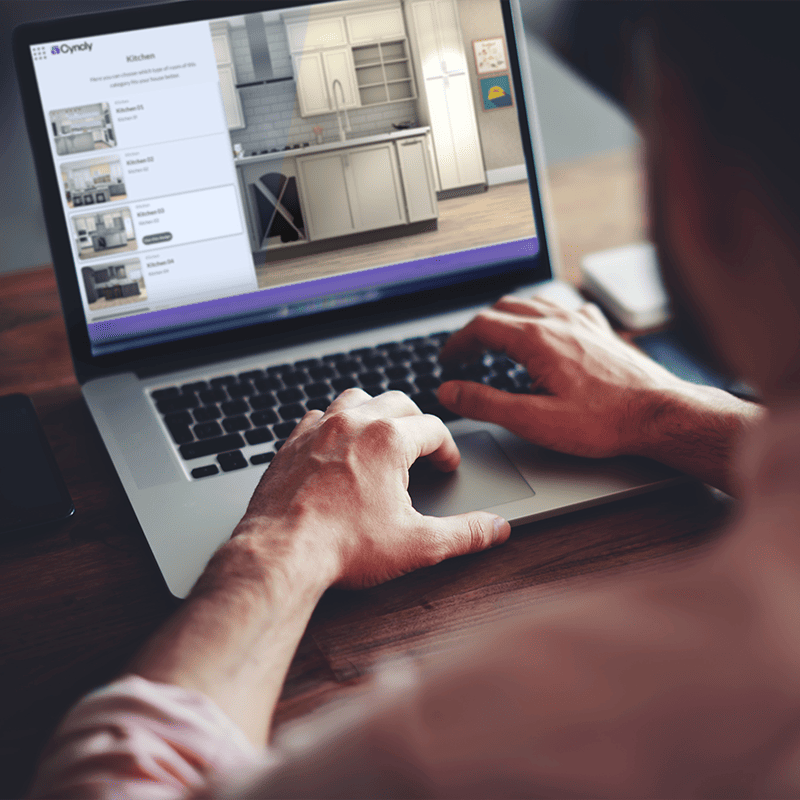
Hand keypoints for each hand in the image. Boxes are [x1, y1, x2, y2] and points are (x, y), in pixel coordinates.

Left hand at [234, 389, 509, 589]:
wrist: (281, 554)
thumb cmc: (344, 547)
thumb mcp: (417, 543)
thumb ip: (464, 533)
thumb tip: (495, 529)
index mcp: (389, 440)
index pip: (433, 429)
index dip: (447, 449)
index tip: (447, 466)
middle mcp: (354, 423)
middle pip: (398, 402)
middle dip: (416, 422)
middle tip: (422, 448)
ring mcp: (318, 429)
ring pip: (356, 398)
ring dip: (374, 412)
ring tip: (382, 437)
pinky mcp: (291, 443)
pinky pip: (317, 416)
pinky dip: (333, 424)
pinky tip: (336, 447)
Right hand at [437, 295, 692, 458]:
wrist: (660, 414)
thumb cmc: (604, 421)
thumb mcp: (534, 420)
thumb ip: (486, 403)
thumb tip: (450, 391)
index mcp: (537, 339)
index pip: (481, 327)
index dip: (457, 343)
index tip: (447, 360)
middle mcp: (558, 321)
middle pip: (503, 310)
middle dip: (477, 330)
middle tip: (465, 354)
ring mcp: (582, 322)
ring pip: (532, 304)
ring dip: (506, 318)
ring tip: (496, 340)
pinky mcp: (600, 330)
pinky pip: (563, 308)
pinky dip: (541, 316)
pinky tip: (547, 331)